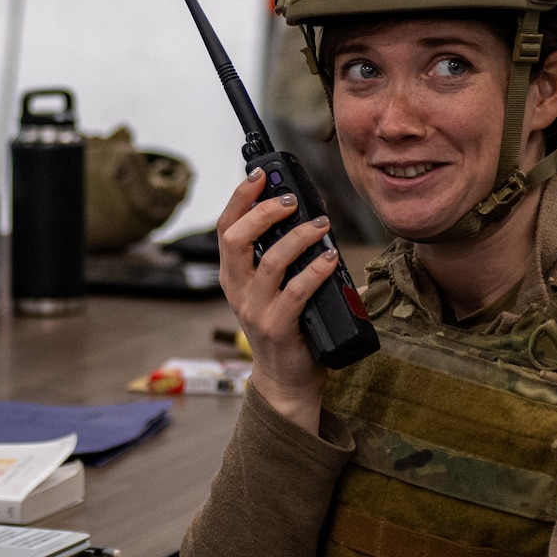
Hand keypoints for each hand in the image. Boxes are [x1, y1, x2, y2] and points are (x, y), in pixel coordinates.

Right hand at [216, 168, 335, 432]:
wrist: (287, 381)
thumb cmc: (289, 326)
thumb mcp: (278, 287)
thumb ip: (285, 258)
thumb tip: (310, 219)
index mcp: (234, 276)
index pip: (226, 229)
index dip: (239, 199)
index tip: (259, 176)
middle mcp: (238, 290)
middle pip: (236, 240)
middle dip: (262, 212)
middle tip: (291, 200)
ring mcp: (255, 310)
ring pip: (269, 263)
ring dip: (297, 238)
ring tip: (321, 226)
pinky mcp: (277, 327)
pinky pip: (296, 292)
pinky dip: (315, 271)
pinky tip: (331, 259)